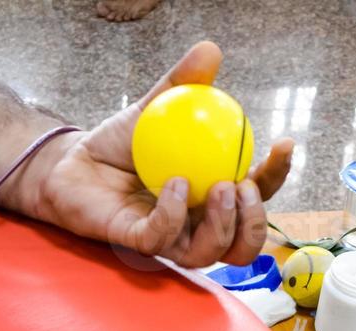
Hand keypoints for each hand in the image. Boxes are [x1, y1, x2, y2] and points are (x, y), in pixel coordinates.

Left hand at [23, 41, 293, 267]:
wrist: (73, 163)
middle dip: (253, 223)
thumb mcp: (154, 108)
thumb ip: (182, 85)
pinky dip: (173, 216)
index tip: (282, 143)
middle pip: (241, 247)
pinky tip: (174, 184)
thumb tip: (209, 50)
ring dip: (222, 226)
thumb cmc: (118, 144)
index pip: (254, 197)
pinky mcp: (133, 242)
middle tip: (242, 185)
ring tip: (219, 187)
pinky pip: (162, 241)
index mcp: (210, 195)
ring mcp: (165, 238)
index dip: (274, 177)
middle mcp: (193, 225)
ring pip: (206, 255)